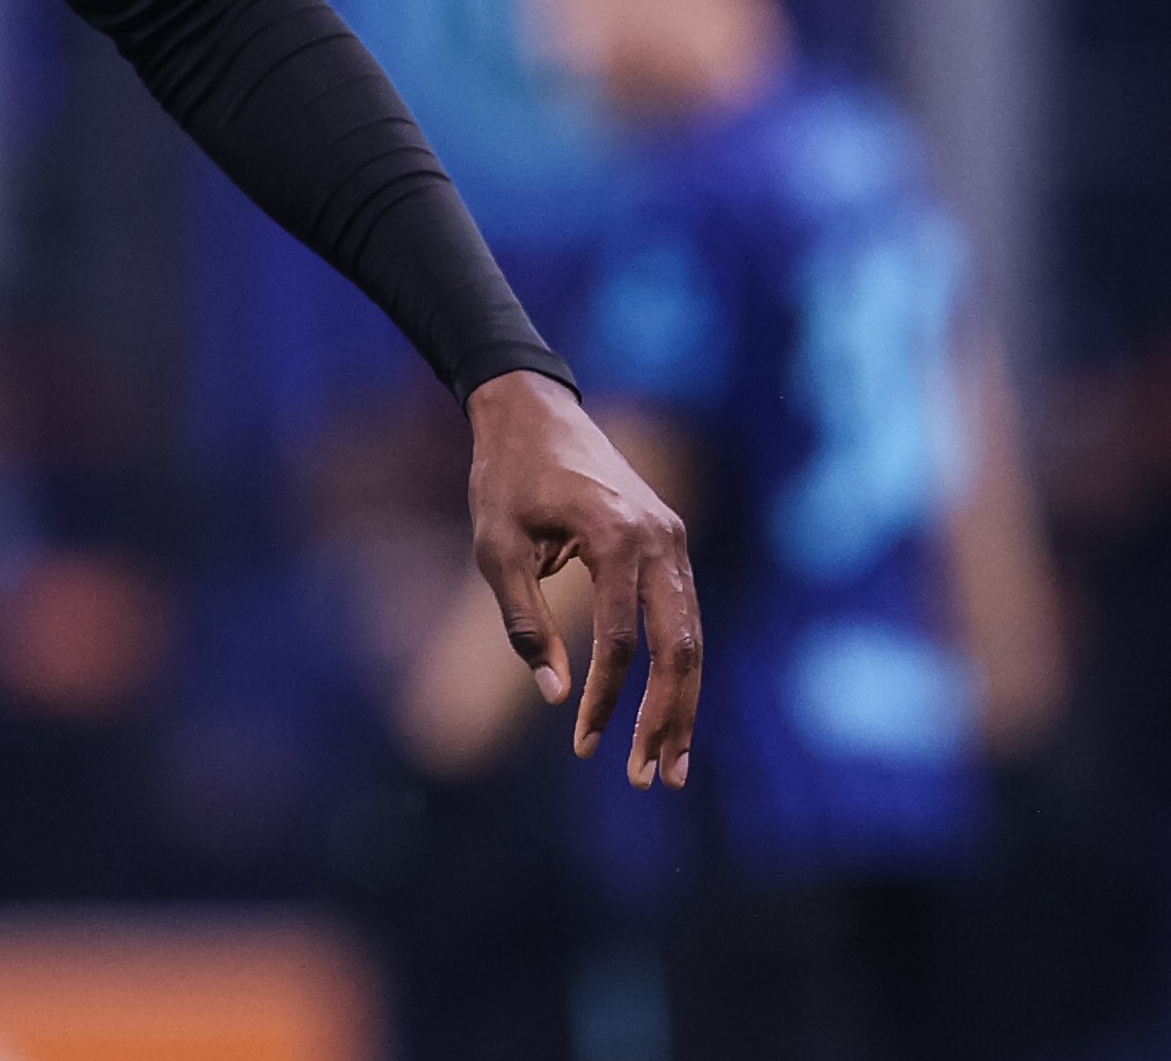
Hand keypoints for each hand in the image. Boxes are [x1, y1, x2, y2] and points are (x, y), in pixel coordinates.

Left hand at [465, 369, 701, 787]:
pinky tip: (667, 710)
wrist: (533, 410)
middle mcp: (661, 540)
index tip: (581, 743)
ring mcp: (674, 540)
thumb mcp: (496, 547)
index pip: (622, 640)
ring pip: (693, 637)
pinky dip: (678, 666)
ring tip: (669, 764)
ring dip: (682, 702)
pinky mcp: (672, 543)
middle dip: (670, 718)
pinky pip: (683, 616)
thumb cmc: (505, 477)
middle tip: (654, 779)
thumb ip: (522, 620)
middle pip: (682, 648)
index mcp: (617, 537)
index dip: (605, 699)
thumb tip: (553, 692)